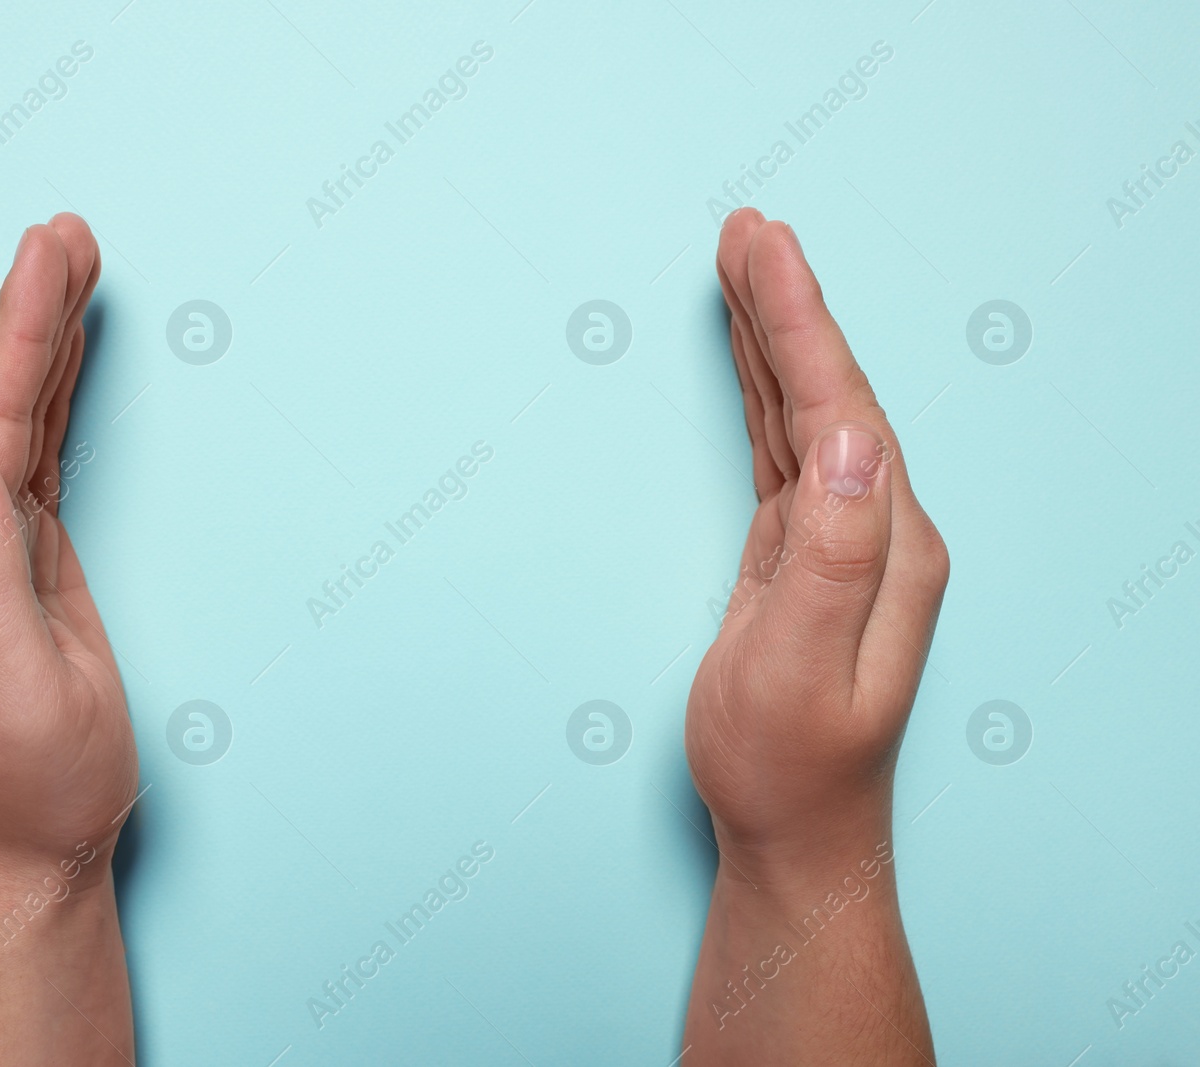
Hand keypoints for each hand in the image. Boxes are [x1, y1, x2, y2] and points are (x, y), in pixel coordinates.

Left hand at [0, 214, 136, 878]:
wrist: (35, 843)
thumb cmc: (38, 781)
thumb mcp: (16, 693)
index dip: (18, 337)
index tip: (49, 257)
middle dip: (28, 313)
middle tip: (65, 233)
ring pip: (11, 420)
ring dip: (41, 341)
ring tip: (70, 266)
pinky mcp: (19, 560)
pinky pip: (34, 455)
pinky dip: (52, 396)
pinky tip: (66, 360)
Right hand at [685, 209, 947, 870]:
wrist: (795, 835)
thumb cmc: (789, 767)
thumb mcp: (799, 669)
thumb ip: (829, 553)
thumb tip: (847, 440)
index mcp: (887, 548)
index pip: (844, 409)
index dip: (799, 323)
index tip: (762, 249)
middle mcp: (876, 531)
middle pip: (831, 391)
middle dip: (787, 305)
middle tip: (747, 229)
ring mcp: (842, 540)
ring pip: (806, 412)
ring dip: (773, 336)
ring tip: (743, 263)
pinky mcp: (802, 553)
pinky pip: (783, 449)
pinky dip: (762, 391)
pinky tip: (748, 358)